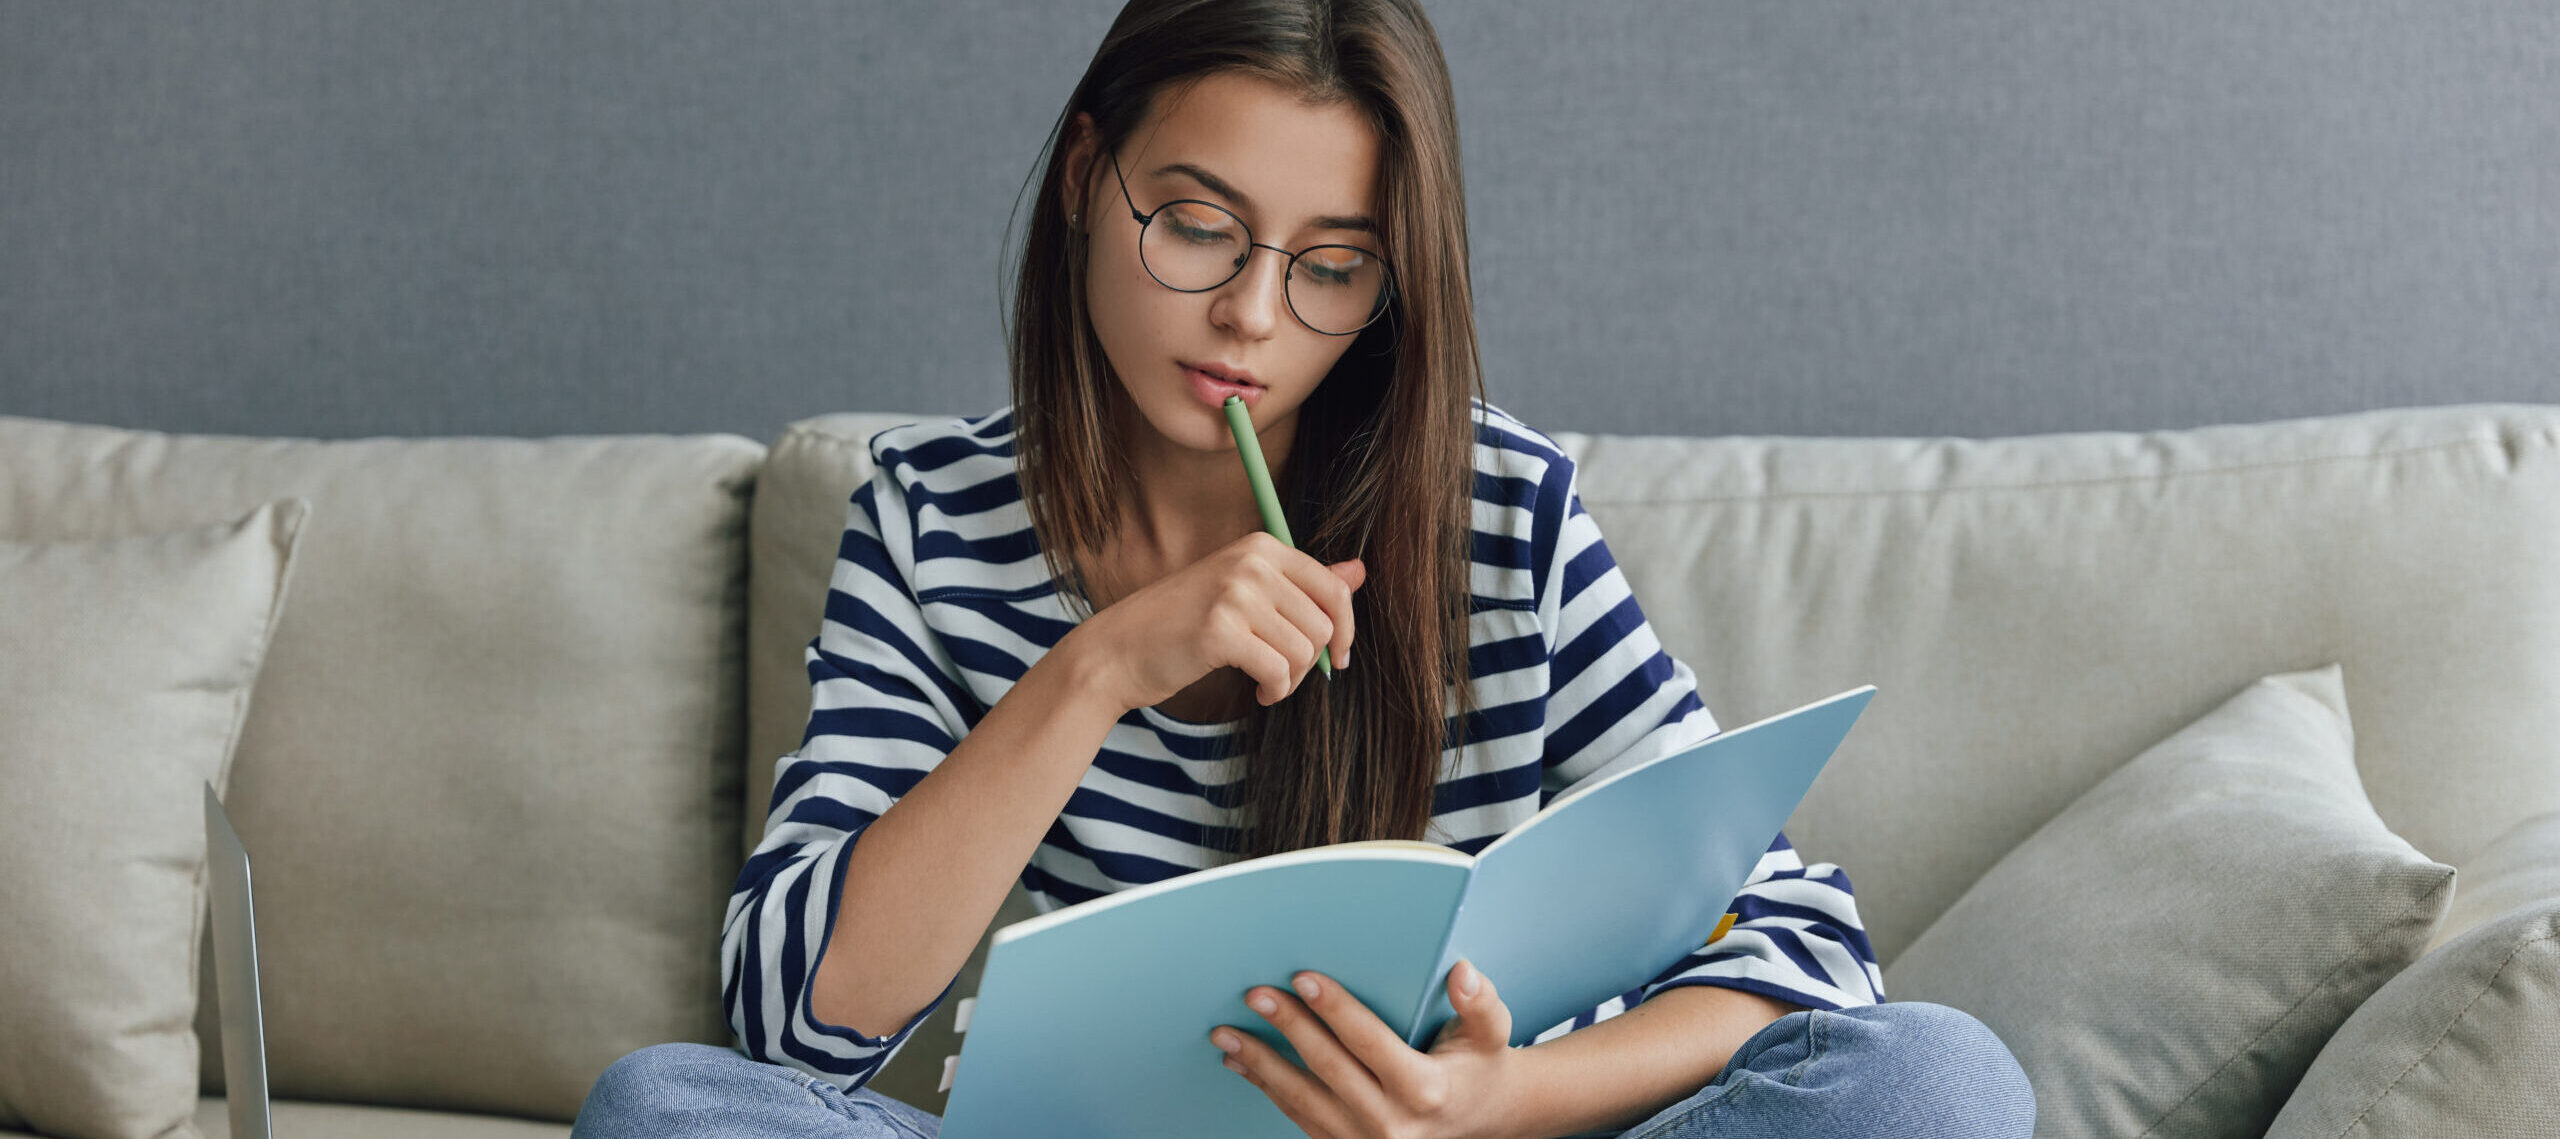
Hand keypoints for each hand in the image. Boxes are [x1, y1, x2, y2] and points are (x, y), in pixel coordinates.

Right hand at [1065, 530, 1363, 711]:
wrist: (1119, 650)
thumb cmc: (1183, 625)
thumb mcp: (1245, 594)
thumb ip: (1303, 584)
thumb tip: (1360, 570)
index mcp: (1261, 547)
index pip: (1334, 588)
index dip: (1345, 630)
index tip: (1337, 658)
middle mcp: (1250, 562)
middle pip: (1322, 625)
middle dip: (1310, 663)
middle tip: (1283, 676)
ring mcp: (1234, 593)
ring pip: (1303, 652)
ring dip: (1290, 680)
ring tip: (1265, 684)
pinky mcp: (1220, 630)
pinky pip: (1278, 671)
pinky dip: (1274, 691)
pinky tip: (1257, 693)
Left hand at [1211, 960, 1522, 1138]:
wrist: (1481, 1120)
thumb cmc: (1479, 1068)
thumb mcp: (1491, 1034)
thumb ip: (1480, 1003)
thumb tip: (1462, 974)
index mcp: (1425, 1090)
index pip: (1369, 1042)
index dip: (1335, 1009)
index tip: (1304, 979)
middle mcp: (1392, 1124)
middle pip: (1327, 1068)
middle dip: (1288, 1027)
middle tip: (1256, 995)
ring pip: (1302, 1099)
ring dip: (1260, 1064)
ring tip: (1227, 1034)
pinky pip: (1298, 1117)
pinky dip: (1266, 1089)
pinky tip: (1243, 1063)